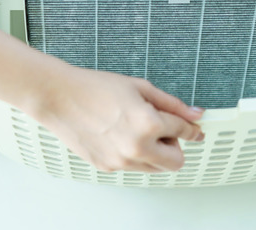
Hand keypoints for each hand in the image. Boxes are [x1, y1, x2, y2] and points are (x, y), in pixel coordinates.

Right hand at [29, 66, 204, 172]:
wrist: (59, 97)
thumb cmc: (95, 87)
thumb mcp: (139, 88)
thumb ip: (171, 104)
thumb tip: (195, 114)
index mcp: (148, 124)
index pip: (183, 131)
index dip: (191, 128)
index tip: (194, 129)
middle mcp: (136, 148)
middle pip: (176, 162)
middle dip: (174, 146)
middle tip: (161, 129)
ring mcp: (121, 161)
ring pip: (155, 168)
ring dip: (155, 152)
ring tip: (137, 129)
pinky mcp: (107, 167)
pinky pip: (133, 167)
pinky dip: (134, 154)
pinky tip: (119, 134)